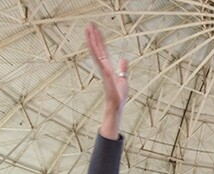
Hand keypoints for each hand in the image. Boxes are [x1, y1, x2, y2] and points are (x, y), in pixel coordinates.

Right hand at [85, 23, 128, 137]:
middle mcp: (104, 70)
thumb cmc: (119, 97)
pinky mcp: (108, 83)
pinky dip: (102, 63)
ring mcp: (105, 75)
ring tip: (89, 33)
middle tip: (89, 24)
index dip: (99, 39)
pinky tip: (100, 55)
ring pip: (98, 57)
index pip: (102, 50)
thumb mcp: (123, 79)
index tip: (95, 28)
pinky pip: (105, 71)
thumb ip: (123, 68)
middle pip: (98, 51)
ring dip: (94, 45)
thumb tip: (124, 59)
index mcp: (108, 68)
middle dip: (93, 38)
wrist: (116, 109)